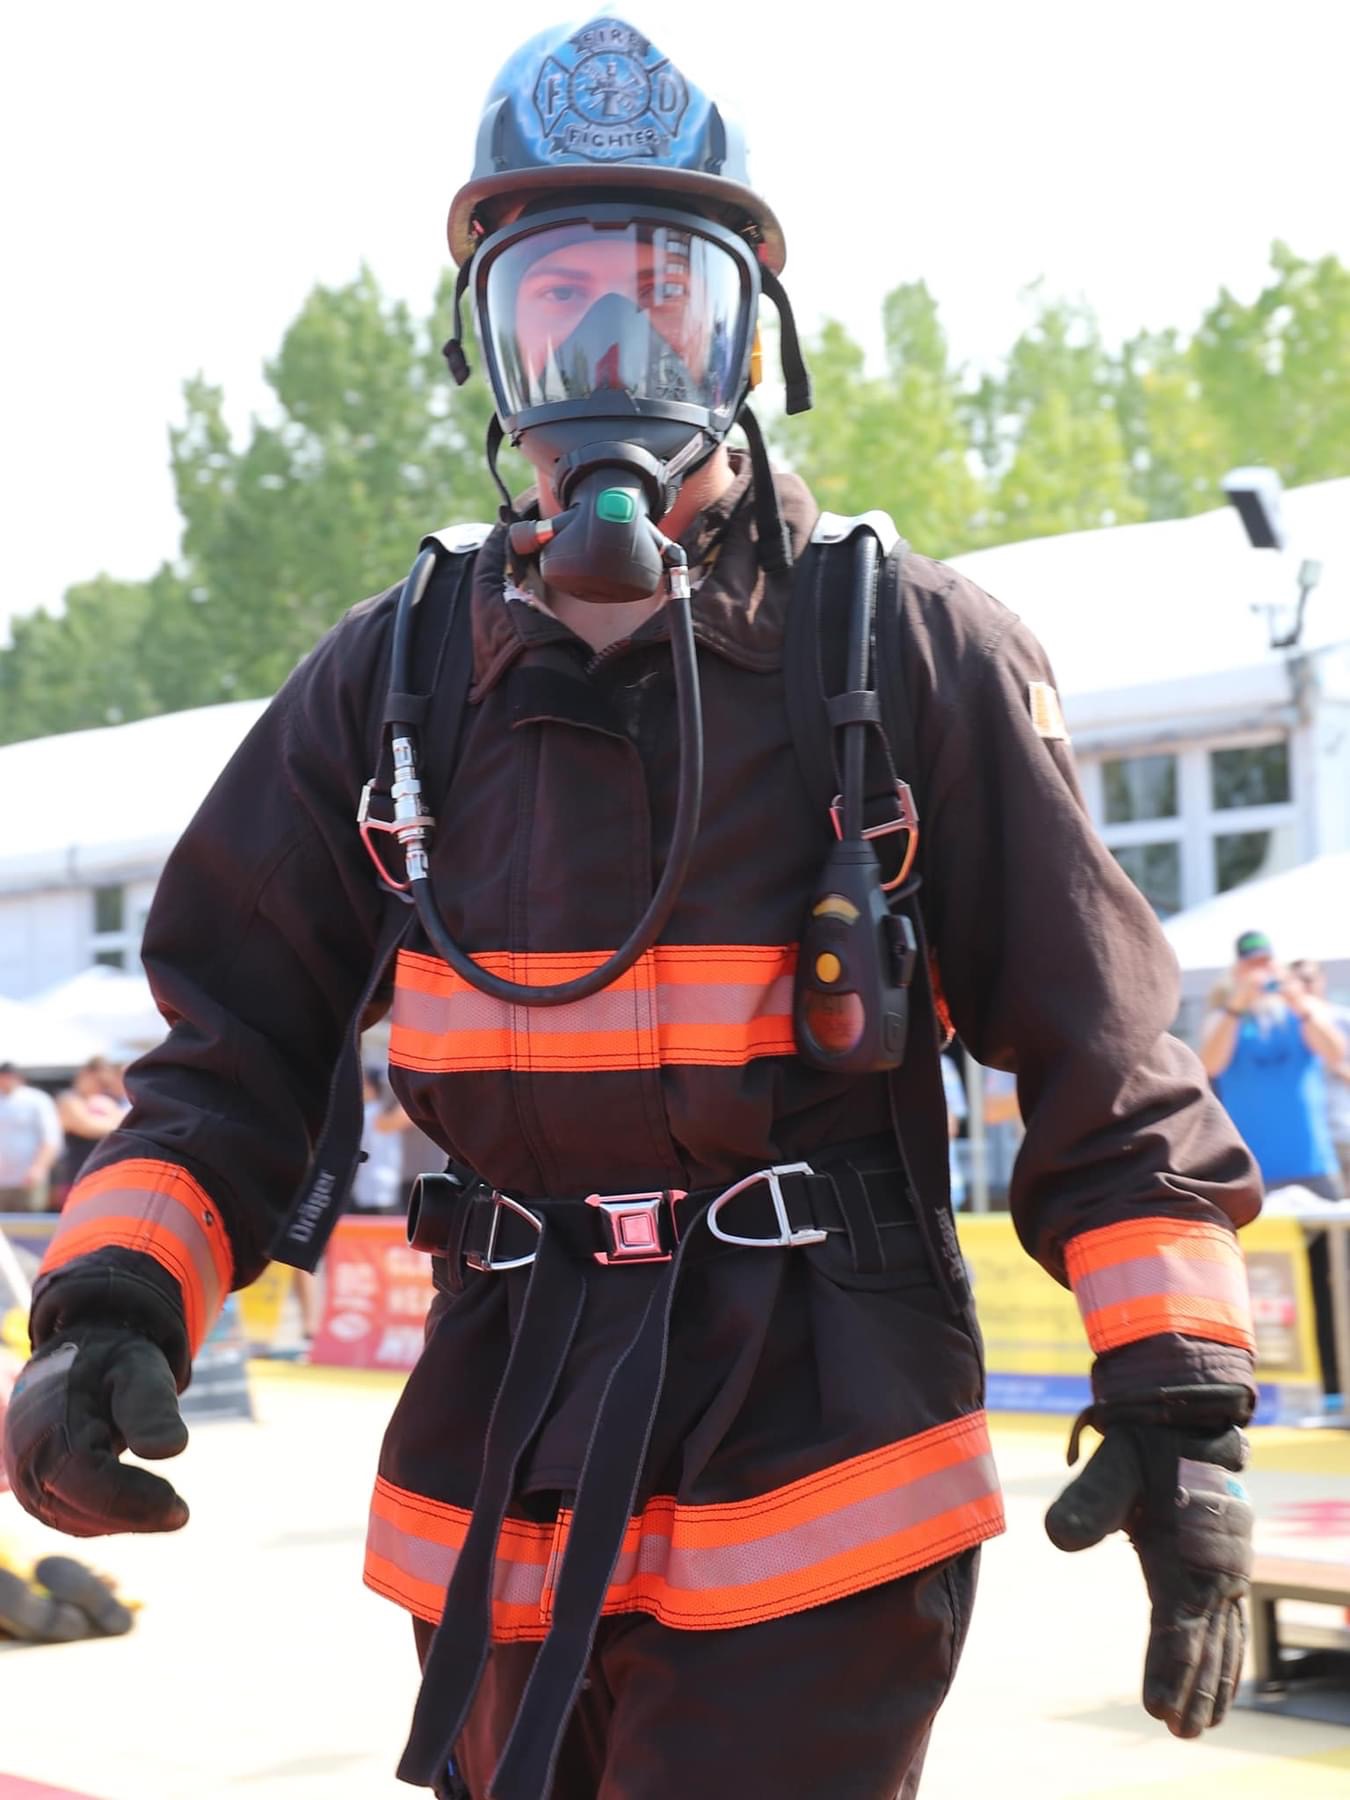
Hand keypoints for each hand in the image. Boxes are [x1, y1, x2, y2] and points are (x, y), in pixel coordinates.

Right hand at [1, 1325, 189, 1535]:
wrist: (76, 1361)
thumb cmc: (112, 1363)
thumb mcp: (138, 1367)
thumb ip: (152, 1404)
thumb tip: (171, 1449)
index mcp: (47, 1420)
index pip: (82, 1475)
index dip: (128, 1497)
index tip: (176, 1507)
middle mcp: (27, 1456)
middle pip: (74, 1507)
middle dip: (131, 1515)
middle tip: (180, 1514)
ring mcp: (27, 1478)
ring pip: (72, 1519)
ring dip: (123, 1521)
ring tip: (170, 1511)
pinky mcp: (38, 1491)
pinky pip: (70, 1518)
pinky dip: (109, 1520)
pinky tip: (144, 1508)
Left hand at [1045, 1418, 1251, 1735]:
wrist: (1189, 1412)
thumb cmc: (1146, 1440)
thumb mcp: (1114, 1461)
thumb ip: (1088, 1500)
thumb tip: (1055, 1537)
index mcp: (1187, 1552)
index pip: (1177, 1626)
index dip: (1167, 1669)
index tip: (1157, 1709)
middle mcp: (1214, 1567)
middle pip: (1204, 1642)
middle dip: (1192, 1689)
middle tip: (1180, 1731)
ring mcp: (1225, 1566)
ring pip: (1223, 1637)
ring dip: (1213, 1680)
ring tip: (1201, 1723)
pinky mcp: (1226, 1561)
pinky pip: (1231, 1618)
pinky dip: (1227, 1652)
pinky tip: (1221, 1675)